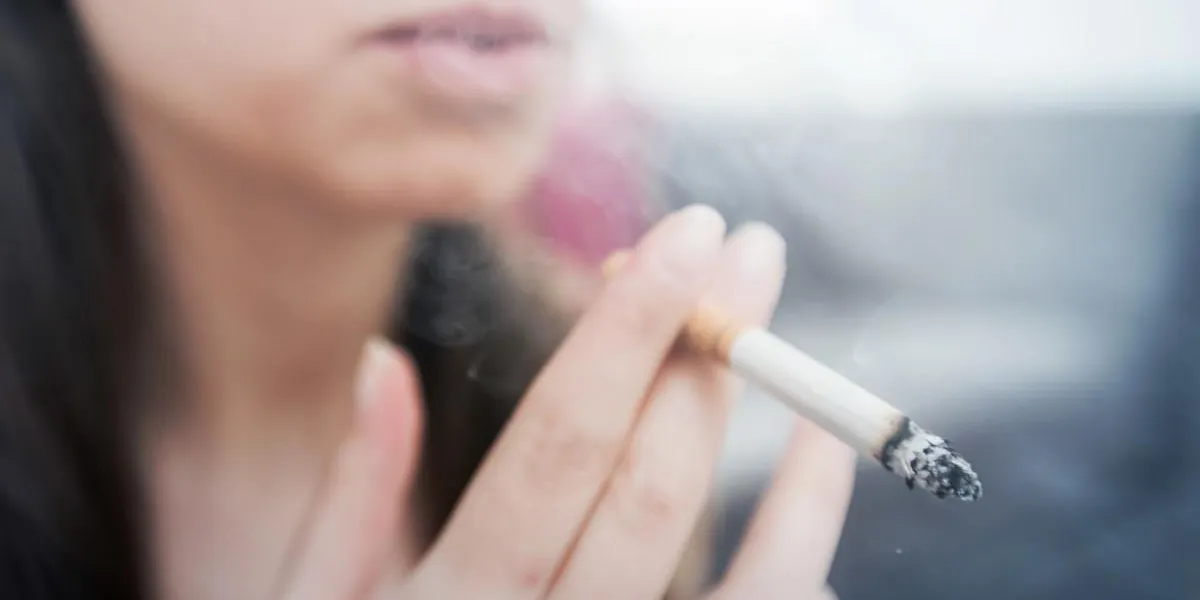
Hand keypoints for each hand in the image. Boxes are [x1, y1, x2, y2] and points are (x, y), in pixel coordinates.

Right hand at [280, 206, 854, 599]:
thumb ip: (354, 494)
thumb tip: (384, 358)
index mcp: (448, 599)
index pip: (561, 439)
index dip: (630, 330)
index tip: (684, 234)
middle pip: (650, 482)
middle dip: (707, 354)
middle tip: (747, 251)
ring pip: (732, 569)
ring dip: (784, 459)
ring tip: (810, 364)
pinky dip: (799, 563)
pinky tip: (814, 488)